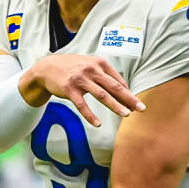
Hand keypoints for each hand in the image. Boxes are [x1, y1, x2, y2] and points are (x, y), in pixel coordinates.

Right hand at [20, 55, 144, 126]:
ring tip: (126, 115)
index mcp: (99, 63)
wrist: (47, 67)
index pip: (118, 81)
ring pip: (101, 95)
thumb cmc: (73, 67)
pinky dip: (90, 115)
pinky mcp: (69, 89)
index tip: (137, 104)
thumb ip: (106, 75)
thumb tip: (124, 89)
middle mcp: (91, 70)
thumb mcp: (90, 65)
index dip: (128, 93)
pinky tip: (98, 123)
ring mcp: (80, 79)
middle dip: (129, 99)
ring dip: (115, 106)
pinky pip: (82, 105)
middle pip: (114, 87)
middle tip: (141, 109)